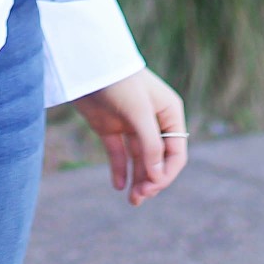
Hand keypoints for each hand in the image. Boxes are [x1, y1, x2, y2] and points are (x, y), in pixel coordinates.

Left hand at [74, 69, 188, 205]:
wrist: (87, 63)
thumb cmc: (120, 82)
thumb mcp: (139, 112)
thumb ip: (150, 144)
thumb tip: (157, 178)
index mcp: (169, 113)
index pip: (176, 153)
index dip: (166, 173)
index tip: (152, 187)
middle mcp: (153, 121)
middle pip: (158, 160)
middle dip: (151, 180)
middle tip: (138, 199)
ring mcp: (131, 125)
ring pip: (140, 160)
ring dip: (138, 180)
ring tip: (132, 200)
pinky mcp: (110, 128)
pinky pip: (119, 155)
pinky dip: (120, 171)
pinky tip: (118, 186)